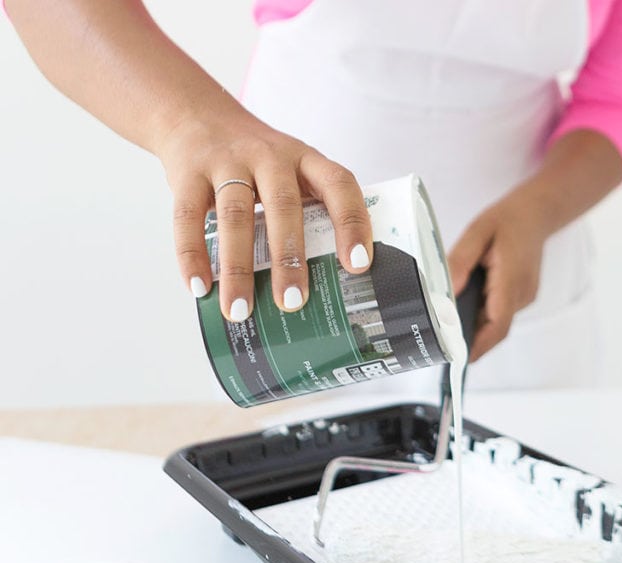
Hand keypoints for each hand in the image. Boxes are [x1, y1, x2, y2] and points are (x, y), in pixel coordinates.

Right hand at [156, 109, 372, 320]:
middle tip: (292, 303)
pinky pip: (188, 216)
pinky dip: (192, 254)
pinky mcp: (188, 173)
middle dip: (289, 260)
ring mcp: (226, 161)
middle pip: (284, 207)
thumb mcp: (290, 171)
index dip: (352, 223)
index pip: (339, 185)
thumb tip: (329, 283)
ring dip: (237, 269)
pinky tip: (199, 287)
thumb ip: (308, 211)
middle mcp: (269, 156)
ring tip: (239, 311)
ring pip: (235, 217)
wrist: (196, 116)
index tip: (358, 265)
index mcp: (305, 159)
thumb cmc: (256, 162)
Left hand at [447, 192, 549, 360]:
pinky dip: (484, 313)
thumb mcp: (477, 232)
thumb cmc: (507, 220)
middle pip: (495, 328)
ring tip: (450, 320)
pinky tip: (467, 302)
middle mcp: (522, 294)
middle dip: (471, 338)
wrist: (538, 213)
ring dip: (476, 324)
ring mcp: (525, 297)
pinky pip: (501, 312)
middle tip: (442, 342)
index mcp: (512, 279)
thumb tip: (445, 293)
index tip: (460, 359)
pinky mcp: (522, 296)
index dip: (479, 345)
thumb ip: (460, 262)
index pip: (498, 324)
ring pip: (497, 321)